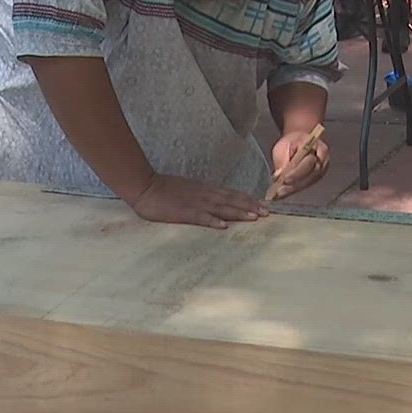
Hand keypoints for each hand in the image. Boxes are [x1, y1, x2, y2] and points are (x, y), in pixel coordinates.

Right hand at [127, 173, 267, 229]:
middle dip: (250, 206)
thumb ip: (202, 195)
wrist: (144, 185)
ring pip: (220, 207)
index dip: (248, 199)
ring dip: (238, 212)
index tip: (263, 205)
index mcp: (205, 190)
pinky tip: (223, 226)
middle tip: (267, 213)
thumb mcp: (188, 189)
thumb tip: (218, 203)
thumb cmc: (164, 189)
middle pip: (231, 200)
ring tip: (254, 218)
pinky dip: (212, 220)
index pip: (231, 194)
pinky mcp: (182, 211)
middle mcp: (203, 194)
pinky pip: (199, 216)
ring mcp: (194, 202)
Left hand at [269, 130, 330, 200]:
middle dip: (294, 184)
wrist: (299, 141)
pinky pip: (306, 185)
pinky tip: (284, 194)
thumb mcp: (284, 146)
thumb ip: (282, 159)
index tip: (284, 180)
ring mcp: (322, 169)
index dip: (296, 173)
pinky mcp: (317, 177)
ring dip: (294, 189)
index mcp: (316, 146)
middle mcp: (322, 159)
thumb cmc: (291, 142)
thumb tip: (278, 175)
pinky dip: (294, 190)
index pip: (308, 162)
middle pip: (310, 175)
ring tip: (280, 194)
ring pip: (308, 182)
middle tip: (280, 191)